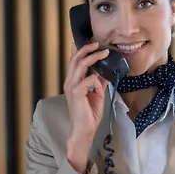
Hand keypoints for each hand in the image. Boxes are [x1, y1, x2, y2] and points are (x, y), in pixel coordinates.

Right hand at [63, 42, 109, 171]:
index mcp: (73, 82)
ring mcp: (71, 87)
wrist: (84, 130)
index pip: (74, 62)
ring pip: (81, 65)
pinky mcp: (76, 92)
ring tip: (104, 52)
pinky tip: (100, 87)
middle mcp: (70, 82)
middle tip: (97, 43)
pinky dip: (97, 81)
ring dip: (93, 57)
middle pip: (75, 59)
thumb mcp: (97, 95)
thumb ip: (99, 84)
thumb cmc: (89, 115)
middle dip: (86, 49)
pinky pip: (89, 79)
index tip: (88, 42)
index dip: (79, 51)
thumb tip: (104, 74)